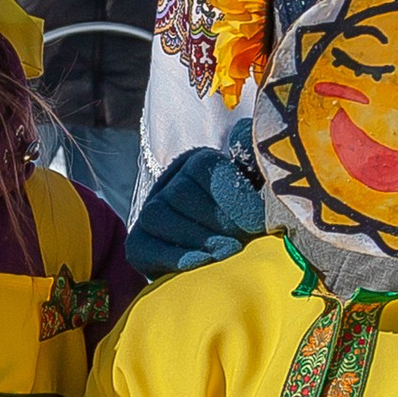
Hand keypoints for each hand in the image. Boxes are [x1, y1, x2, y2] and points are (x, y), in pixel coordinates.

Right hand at [125, 143, 262, 281]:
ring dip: (197, 237)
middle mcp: (169, 183)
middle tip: (243, 239)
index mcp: (198, 163)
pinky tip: (203, 262)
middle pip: (180, 193)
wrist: (226, 264)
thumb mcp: (260, 192)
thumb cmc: (249, 224)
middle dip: (216, 219)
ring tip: (228, 253)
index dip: (232, 196)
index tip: (258, 221)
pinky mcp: (137, 246)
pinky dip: (175, 257)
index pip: (205, 167)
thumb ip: (257, 165)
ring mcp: (149, 214)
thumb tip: (246, 132)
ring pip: (158, 216)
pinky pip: (147, 247)